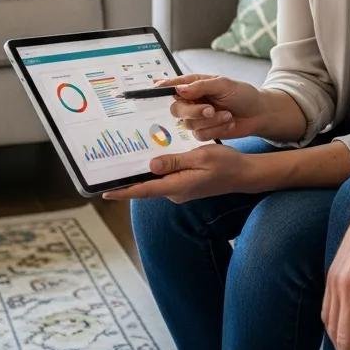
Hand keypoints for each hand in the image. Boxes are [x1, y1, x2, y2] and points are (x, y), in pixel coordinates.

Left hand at [101, 143, 255, 202]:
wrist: (244, 175)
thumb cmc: (225, 164)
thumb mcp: (200, 156)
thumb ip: (175, 161)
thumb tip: (151, 165)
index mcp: (178, 186)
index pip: (145, 190)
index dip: (124, 192)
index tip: (106, 192)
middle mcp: (176, 192)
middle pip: (148, 187)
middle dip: (130, 180)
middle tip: (112, 167)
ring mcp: (180, 190)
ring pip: (157, 182)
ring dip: (144, 174)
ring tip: (127, 161)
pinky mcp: (185, 186)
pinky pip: (166, 179)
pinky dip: (157, 171)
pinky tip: (153, 159)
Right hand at [156, 73, 265, 139]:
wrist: (258, 113)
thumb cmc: (242, 94)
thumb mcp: (224, 84)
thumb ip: (201, 86)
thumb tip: (179, 89)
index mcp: (195, 85)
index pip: (173, 86)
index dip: (163, 87)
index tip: (155, 88)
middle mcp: (192, 102)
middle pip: (177, 109)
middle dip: (194, 111)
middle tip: (210, 109)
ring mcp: (197, 118)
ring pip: (189, 124)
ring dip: (211, 121)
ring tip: (227, 115)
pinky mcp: (204, 132)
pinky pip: (200, 135)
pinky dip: (216, 130)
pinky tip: (228, 123)